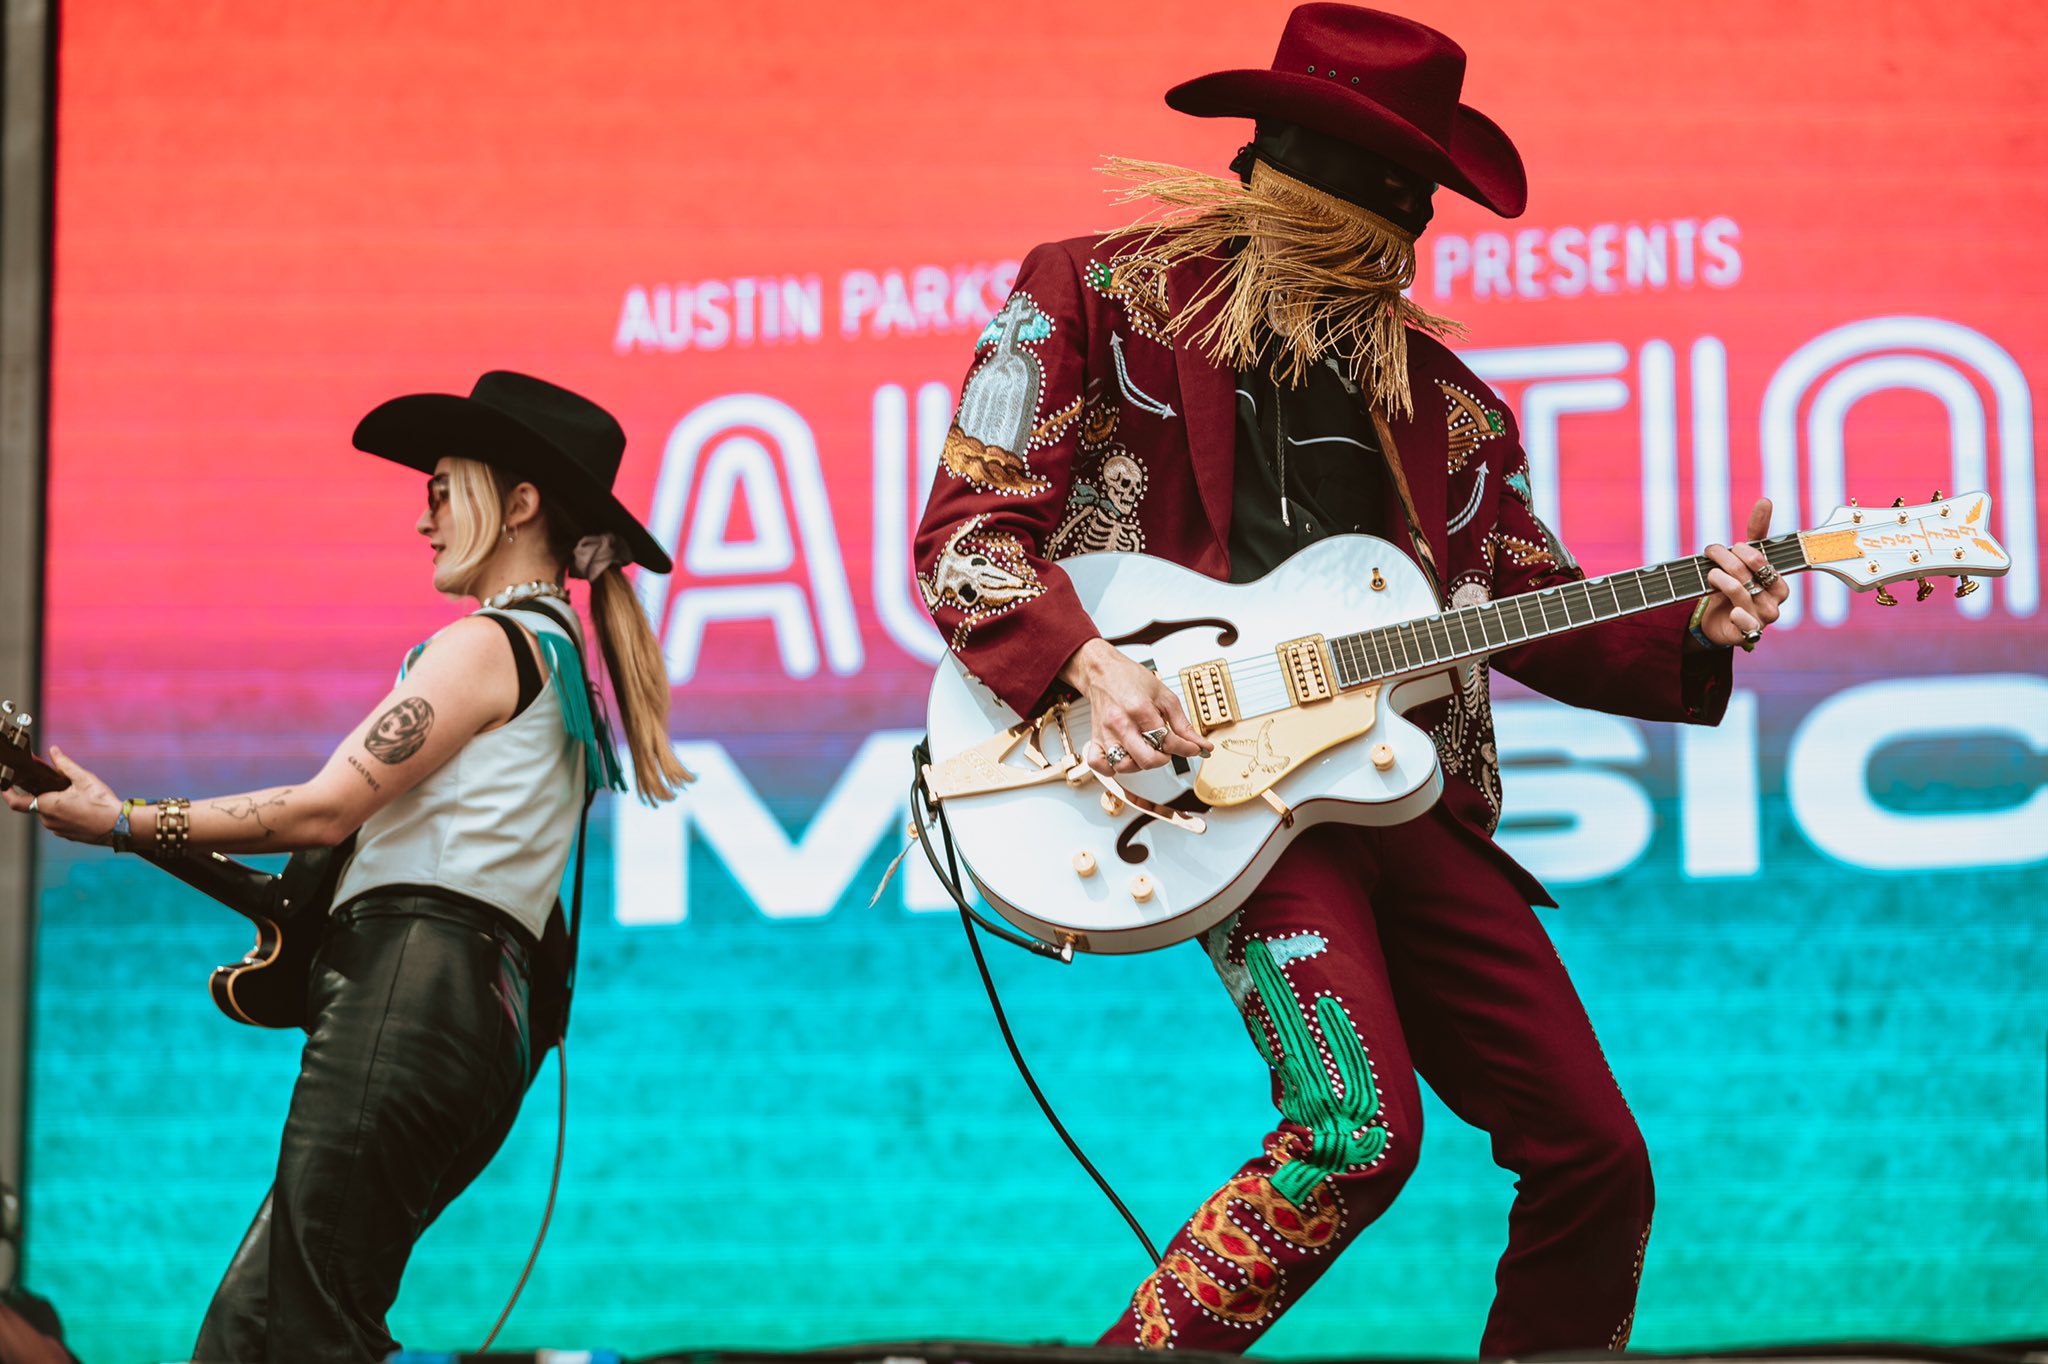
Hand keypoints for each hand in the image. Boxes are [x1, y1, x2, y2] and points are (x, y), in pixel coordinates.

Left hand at [1, 746, 122, 843]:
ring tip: (77, 798)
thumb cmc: (101, 803)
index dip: (8, 793)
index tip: (5, 785)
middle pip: (38, 803)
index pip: (16, 802)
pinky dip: (66, 814)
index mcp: (47, 805)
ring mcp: (57, 830)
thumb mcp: (84, 779)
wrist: (119, 826)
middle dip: (46, 794)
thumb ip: (65, 764)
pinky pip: (60, 822)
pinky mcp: (67, 835)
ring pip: (49, 813)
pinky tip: (83, 808)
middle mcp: (48, 820)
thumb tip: (53, 751)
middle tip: (61, 786)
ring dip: (57, 804)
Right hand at [1060, 637, 1211, 774]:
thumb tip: (1200, 744)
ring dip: (1139, 764)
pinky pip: (1100, 766)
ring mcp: (1106, 734)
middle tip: (1164, 749)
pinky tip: (1124, 757)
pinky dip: (1112, 768)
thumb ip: (1183, 723)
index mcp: (1140, 710)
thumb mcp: (1164, 696)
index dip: (1186, 748)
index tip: (1191, 748)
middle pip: (1147, 759)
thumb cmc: (1131, 679)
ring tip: (1144, 750)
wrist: (1103, 671)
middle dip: (1162, 759)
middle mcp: (1121, 724)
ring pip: (1124, 766)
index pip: (1168, 741)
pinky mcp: (1095, 739)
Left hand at [1698, 497, 1788, 648]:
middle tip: (1711, 552)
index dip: (1743, 550)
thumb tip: (1765, 500)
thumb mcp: (1744, 560)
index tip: (1729, 546)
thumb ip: (1757, 532)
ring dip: (1719, 578)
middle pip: (1750, 572)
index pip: (1764, 560)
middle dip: (1726, 558)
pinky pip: (1747, 626)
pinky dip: (1739, 616)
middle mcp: (1775, 602)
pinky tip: (1731, 610)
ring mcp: (1762, 619)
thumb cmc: (1736, 586)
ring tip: (1710, 574)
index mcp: (1778, 582)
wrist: (1719, 622)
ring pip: (1740, 591)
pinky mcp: (1748, 634)